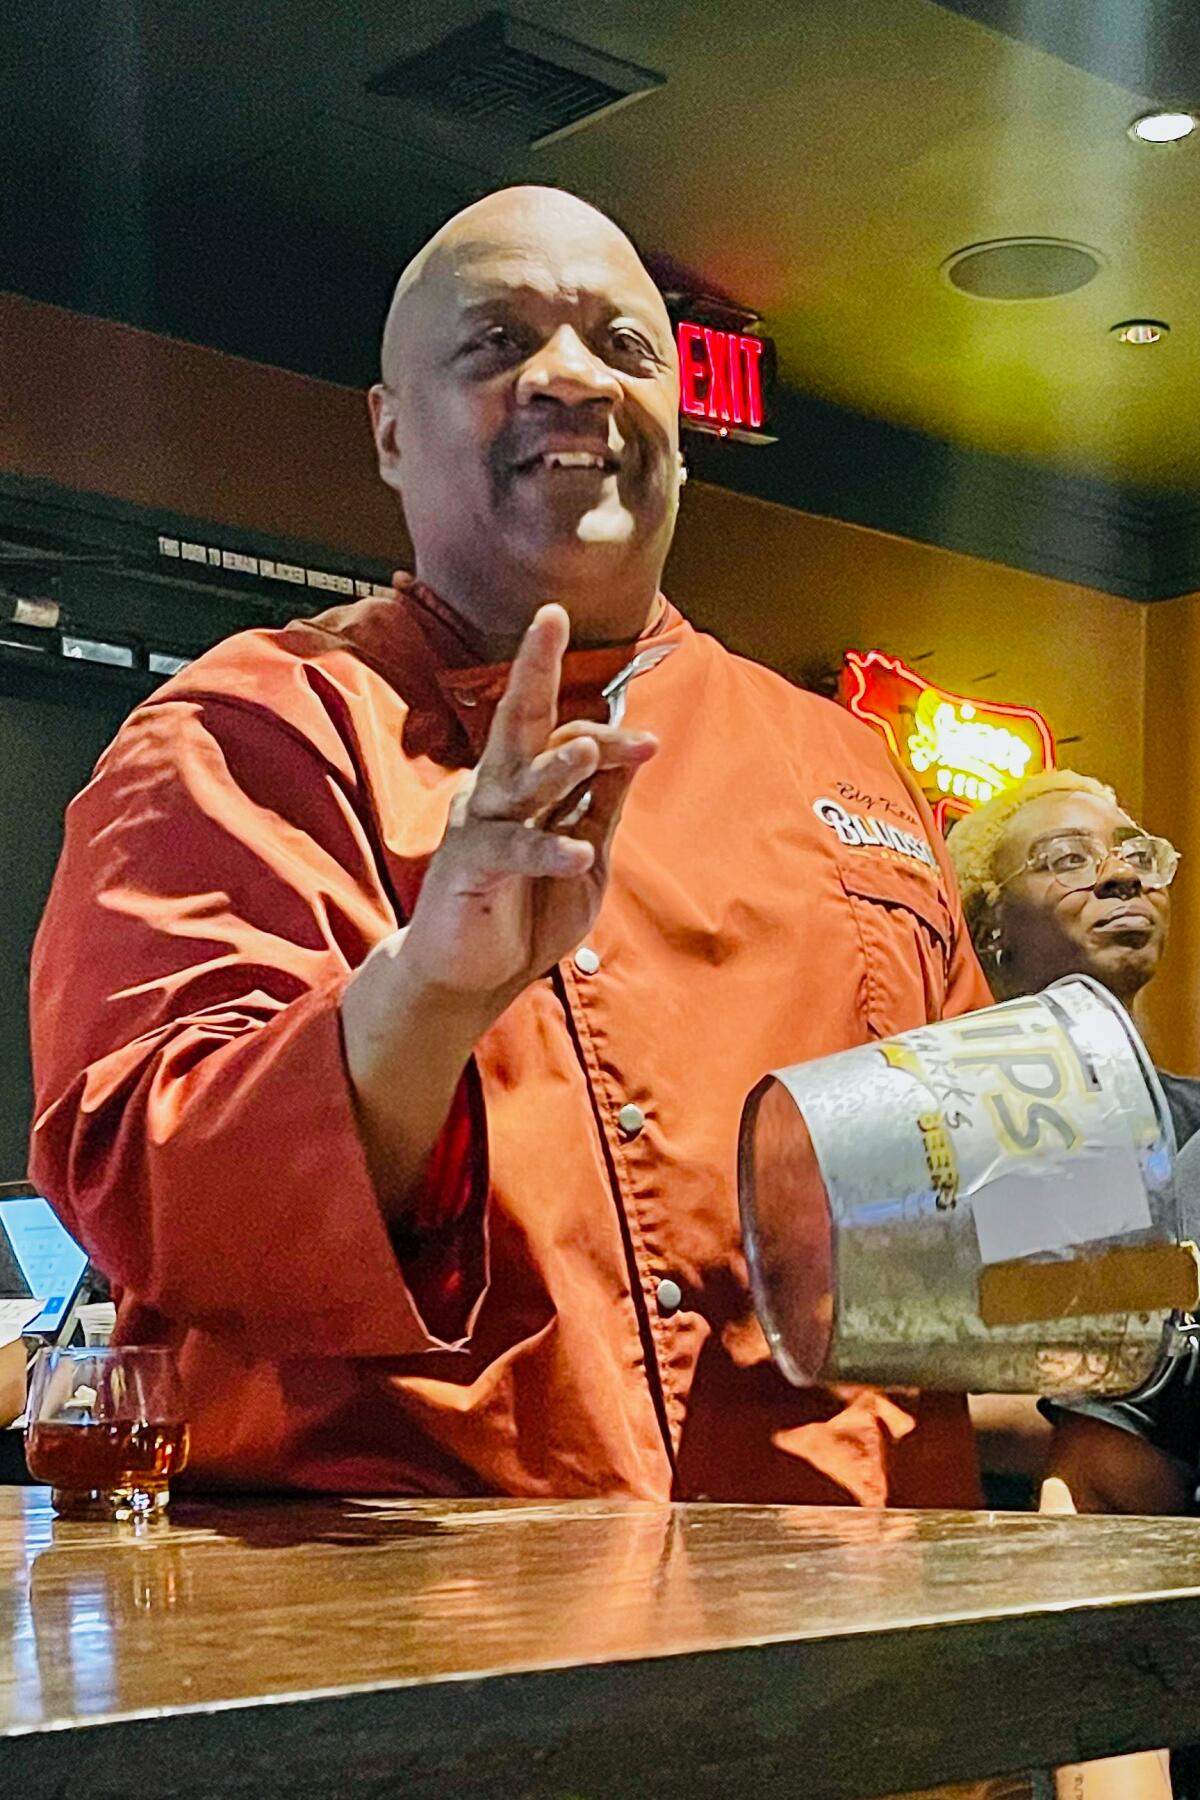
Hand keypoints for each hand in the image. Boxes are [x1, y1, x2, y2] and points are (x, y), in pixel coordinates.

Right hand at [400, 603, 656, 1014]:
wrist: (470, 977)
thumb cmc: (525, 911)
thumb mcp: (583, 856)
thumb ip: (602, 806)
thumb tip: (634, 750)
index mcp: (526, 784)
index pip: (567, 735)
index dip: (610, 736)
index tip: (651, 744)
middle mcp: (498, 789)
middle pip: (519, 719)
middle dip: (534, 668)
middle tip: (550, 620)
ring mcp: (480, 823)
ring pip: (518, 779)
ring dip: (557, 764)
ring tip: (591, 751)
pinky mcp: (468, 864)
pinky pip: (510, 849)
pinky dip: (544, 851)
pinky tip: (574, 854)